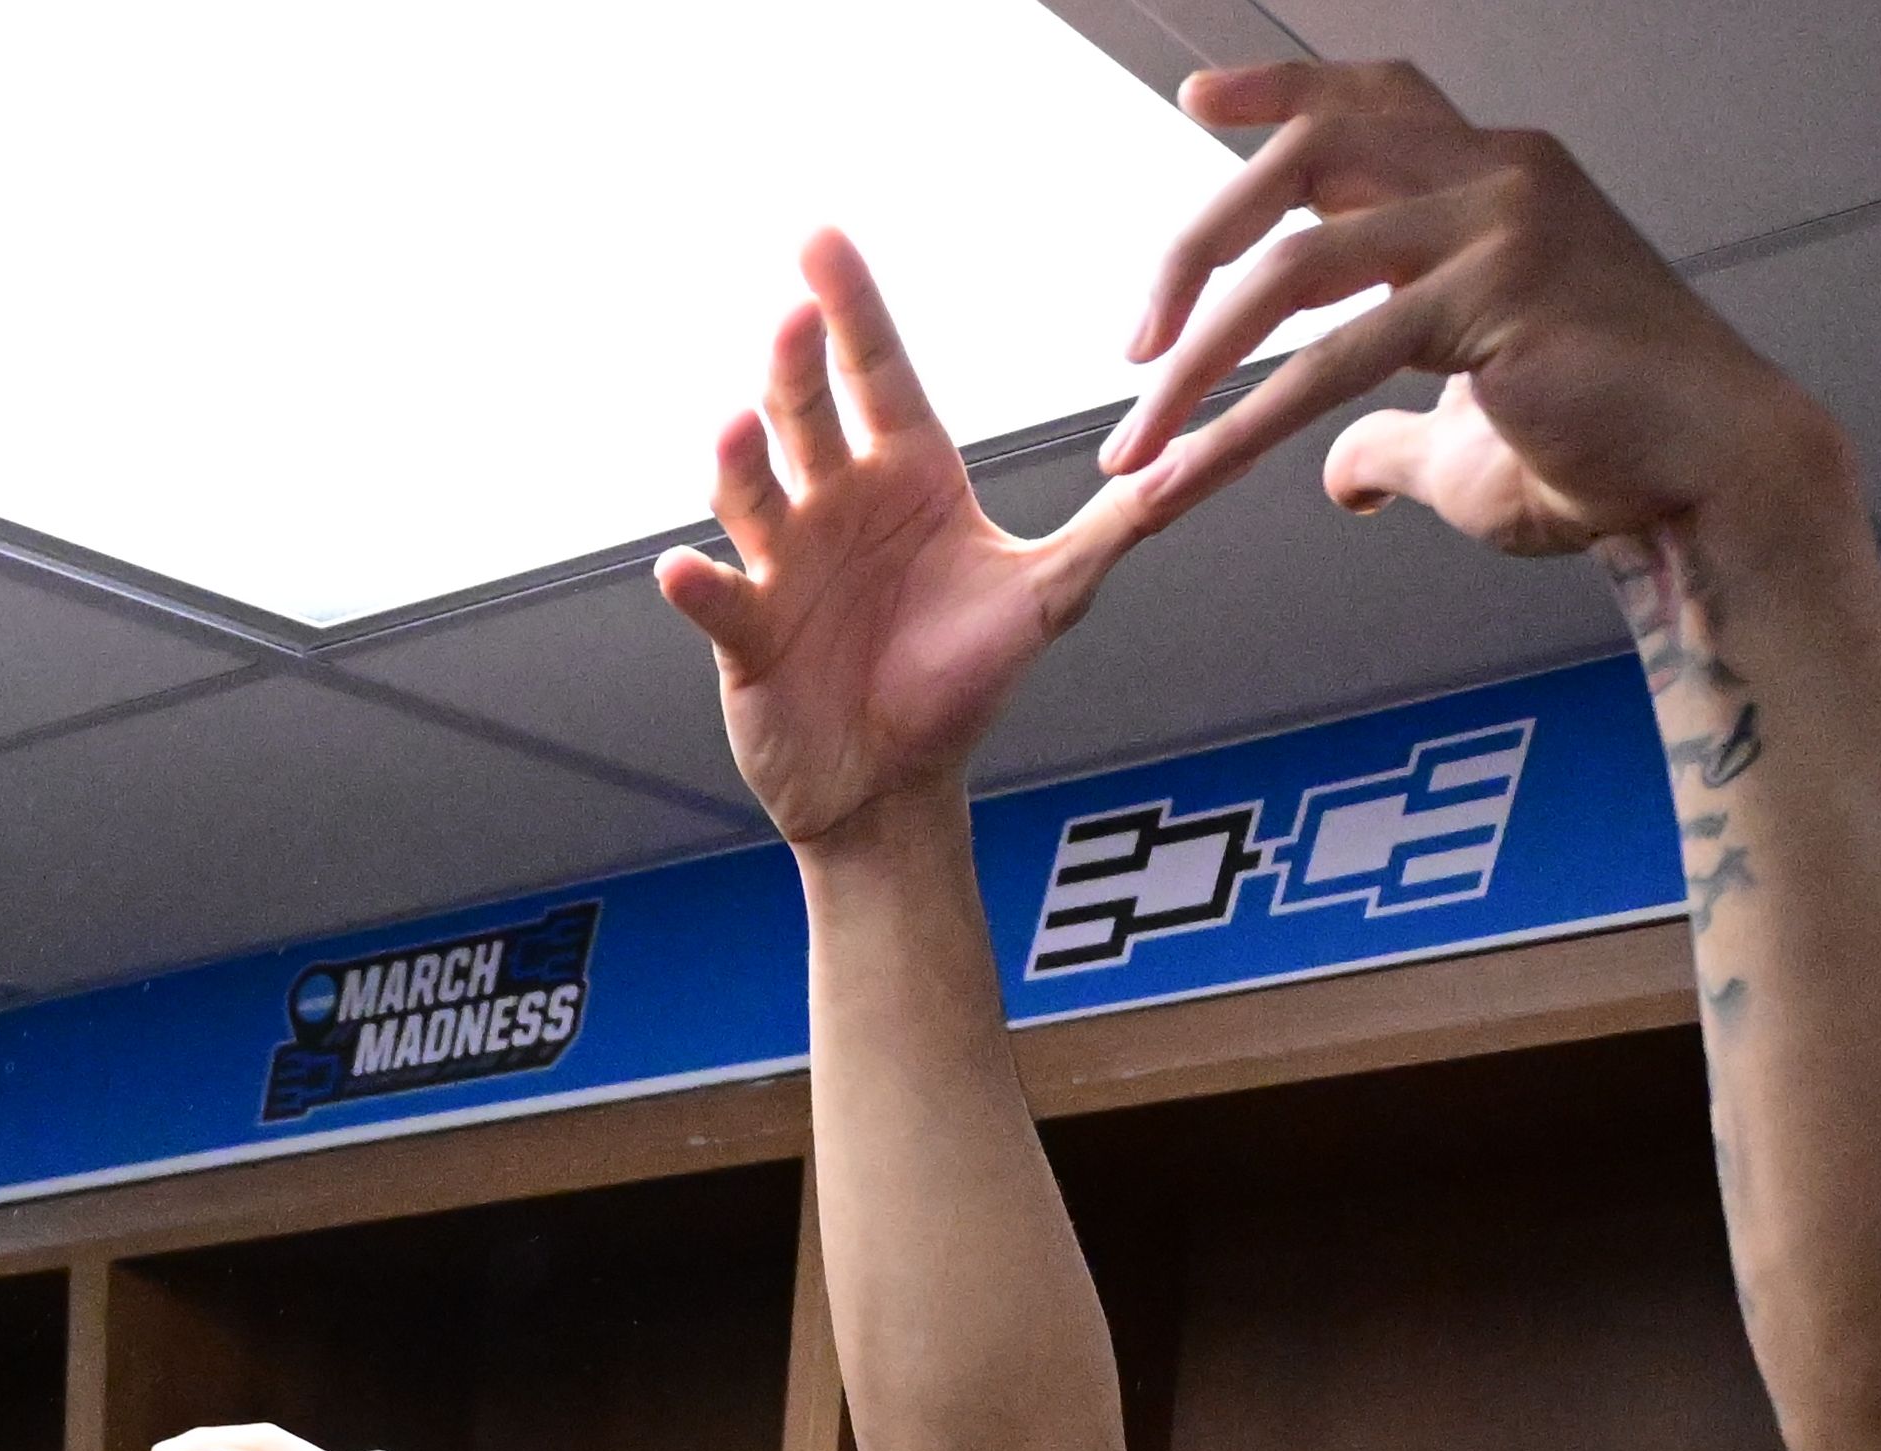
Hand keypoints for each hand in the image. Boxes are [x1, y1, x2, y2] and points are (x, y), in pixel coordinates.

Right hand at [653, 230, 1154, 844]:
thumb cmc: (963, 680)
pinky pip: (720, 599)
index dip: (854, 306)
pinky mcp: (748, 633)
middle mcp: (838, 504)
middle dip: (799, 364)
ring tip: (737, 426)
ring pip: (754, 493)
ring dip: (740, 460)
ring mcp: (785, 564)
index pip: (879, 372)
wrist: (895, 782)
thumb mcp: (1052, 595)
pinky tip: (683, 566)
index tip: (820, 239)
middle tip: (795, 315)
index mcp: (909, 476)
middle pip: (810, 415)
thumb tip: (1197, 462)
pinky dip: (698, 584)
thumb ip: (1119, 524)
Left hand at [1106, 63, 1848, 564]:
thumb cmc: (1606, 455)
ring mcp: (1501, 225)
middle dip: (1197, 242)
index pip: (1370, 102)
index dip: (1278, 91)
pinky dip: (1237, 428)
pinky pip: (1327, 360)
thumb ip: (1384, 431)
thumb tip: (1336, 471)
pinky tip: (1184, 481)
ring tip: (1135, 445)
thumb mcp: (1460, 438)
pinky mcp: (1493, 297)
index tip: (1196, 100)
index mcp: (1495, 181)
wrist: (1705, 485)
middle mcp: (1499, 177)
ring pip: (1295, 265)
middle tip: (1133, 340)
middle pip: (1308, 153)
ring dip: (1195, 363)